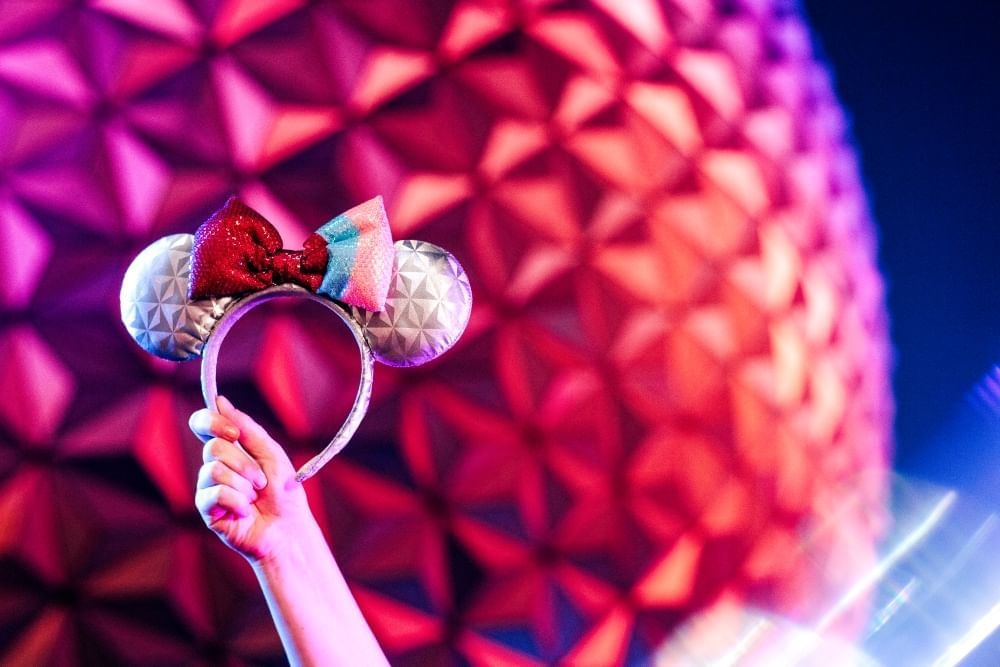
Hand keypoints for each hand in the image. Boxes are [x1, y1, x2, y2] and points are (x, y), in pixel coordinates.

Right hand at [189, 396, 314, 562]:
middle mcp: (215, 465)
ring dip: (244, 485)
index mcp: (230, 449)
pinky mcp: (207, 510)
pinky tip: (245, 513)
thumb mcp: (270, 453)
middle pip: (213, 448)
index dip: (210, 422)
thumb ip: (246, 428)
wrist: (288, 528)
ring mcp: (208, 488)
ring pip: (214, 470)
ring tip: (255, 499)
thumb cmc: (283, 491)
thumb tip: (220, 401)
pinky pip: (215, 494)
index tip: (232, 432)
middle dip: (244, 464)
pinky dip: (238, 502)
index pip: (204, 424)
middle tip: (261, 481)